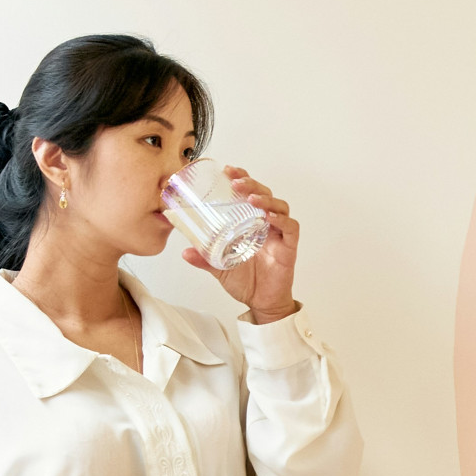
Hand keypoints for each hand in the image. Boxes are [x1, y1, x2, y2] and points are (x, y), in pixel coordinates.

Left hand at [181, 166, 298, 322]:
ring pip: (280, 206)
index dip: (242, 178)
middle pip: (265, 194)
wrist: (262, 304)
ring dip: (266, 198)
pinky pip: (290, 228)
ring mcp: (279, 235)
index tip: (228, 170)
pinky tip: (269, 216)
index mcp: (251, 224)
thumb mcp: (220, 268)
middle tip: (236, 182)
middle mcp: (267, 225)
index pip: (249, 193)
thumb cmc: (246, 282)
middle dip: (252, 183)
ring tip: (251, 198)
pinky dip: (282, 219)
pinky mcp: (289, 247)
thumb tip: (185, 250)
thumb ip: (205, 258)